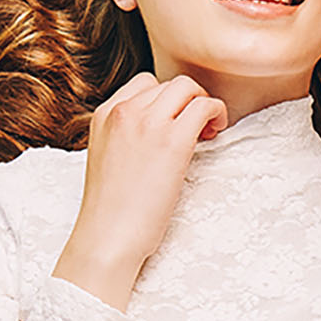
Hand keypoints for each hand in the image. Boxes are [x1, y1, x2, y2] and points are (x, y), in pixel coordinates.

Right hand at [53, 73, 228, 310]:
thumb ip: (126, 136)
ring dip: (204, 104)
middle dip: (188, 101)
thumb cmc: (111, 209)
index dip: (167, 101)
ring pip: (188, 88)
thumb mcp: (108, 157)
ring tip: (207, 132)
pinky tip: (214, 134)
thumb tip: (159, 131)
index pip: (144, 84)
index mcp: (104, 114)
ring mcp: (148, 123)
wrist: (107, 236)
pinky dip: (217, 113)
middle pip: (169, 84)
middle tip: (198, 129)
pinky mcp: (172, 140)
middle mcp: (123, 111)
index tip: (175, 123)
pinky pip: (204, 106)